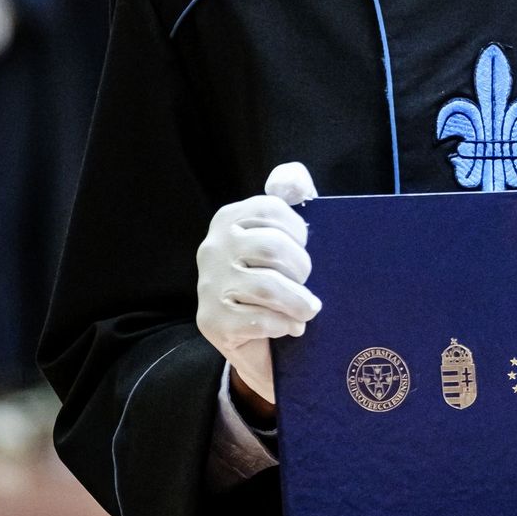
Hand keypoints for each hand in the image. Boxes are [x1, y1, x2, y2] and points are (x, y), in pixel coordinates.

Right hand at [195, 162, 319, 405]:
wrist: (249, 336)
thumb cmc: (272, 275)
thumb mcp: (282, 230)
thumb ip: (291, 191)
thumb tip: (295, 179)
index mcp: (228, 219)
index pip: (271, 209)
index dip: (298, 230)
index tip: (303, 247)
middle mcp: (212, 248)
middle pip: (271, 247)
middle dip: (300, 268)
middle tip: (306, 284)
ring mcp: (209, 285)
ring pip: (266, 286)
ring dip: (297, 301)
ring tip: (307, 310)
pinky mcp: (212, 320)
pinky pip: (258, 318)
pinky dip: (283, 324)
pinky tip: (289, 327)